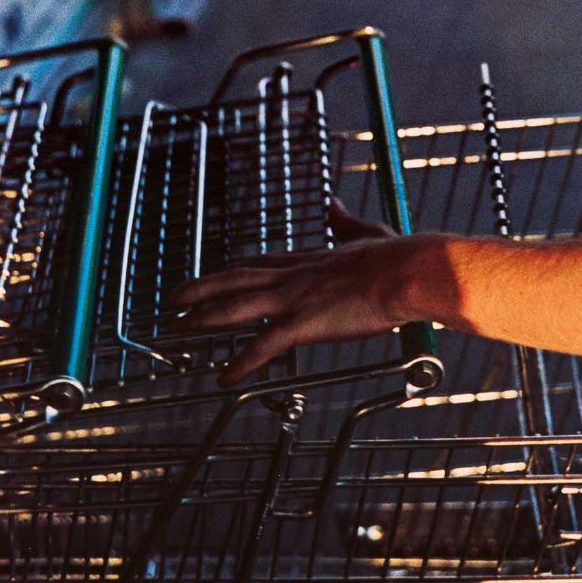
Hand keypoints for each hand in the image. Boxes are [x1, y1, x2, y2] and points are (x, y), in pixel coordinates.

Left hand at [173, 200, 413, 387]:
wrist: (408, 272)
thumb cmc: (398, 257)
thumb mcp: (367, 233)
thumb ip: (346, 223)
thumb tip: (333, 206)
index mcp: (309, 258)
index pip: (258, 263)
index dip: (230, 271)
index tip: (211, 274)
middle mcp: (294, 275)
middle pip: (235, 280)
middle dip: (200, 289)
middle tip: (173, 299)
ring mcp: (295, 298)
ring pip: (236, 308)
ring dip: (204, 319)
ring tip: (178, 330)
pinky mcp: (304, 323)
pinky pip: (263, 346)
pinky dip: (240, 363)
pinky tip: (223, 377)